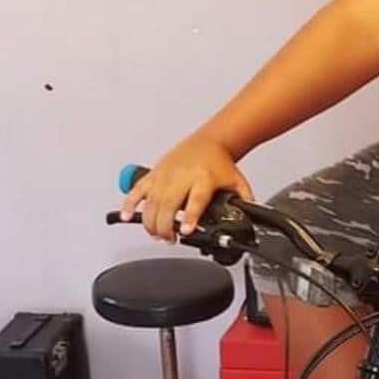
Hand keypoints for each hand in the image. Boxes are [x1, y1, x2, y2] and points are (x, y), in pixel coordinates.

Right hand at [119, 135, 253, 240]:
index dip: (188, 217)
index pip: (195, 200)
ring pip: (152, 200)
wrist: (210, 140)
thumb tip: (251, 219)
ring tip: (156, 234)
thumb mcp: (236, 182)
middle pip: (169, 203)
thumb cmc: (220, 162)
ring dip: (150, 221)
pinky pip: (139, 189)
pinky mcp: (155, 172)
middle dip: (165, 225)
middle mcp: (182, 175)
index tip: (184, 231)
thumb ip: (243, 201)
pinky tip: (127, 216)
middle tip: (169, 238)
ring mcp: (166, 174)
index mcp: (204, 178)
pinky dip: (131, 203)